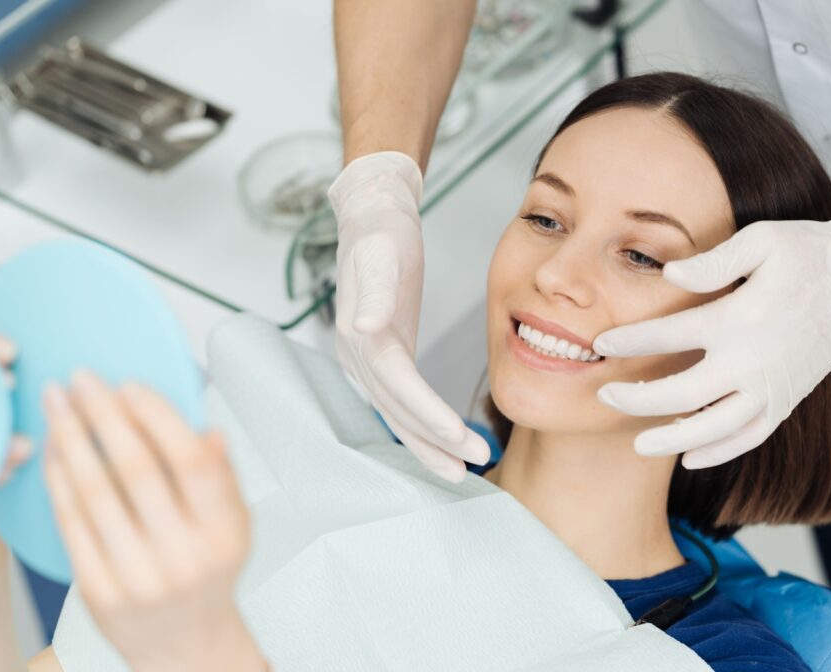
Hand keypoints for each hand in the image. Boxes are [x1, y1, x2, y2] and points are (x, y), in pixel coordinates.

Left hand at [42, 370, 265, 671]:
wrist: (186, 644)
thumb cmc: (210, 574)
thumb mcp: (237, 524)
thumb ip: (223, 476)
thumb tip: (209, 429)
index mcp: (223, 532)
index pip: (191, 461)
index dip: (158, 417)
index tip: (131, 385)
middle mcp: (182, 555)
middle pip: (136, 470)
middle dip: (104, 415)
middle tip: (84, 381)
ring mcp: (138, 576)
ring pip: (95, 492)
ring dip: (71, 438)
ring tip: (60, 405)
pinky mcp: (99, 591)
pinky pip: (71, 524)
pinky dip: (60, 480)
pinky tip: (56, 451)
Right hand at [328, 151, 489, 481]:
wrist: (373, 218)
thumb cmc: (380, 233)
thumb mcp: (379, 251)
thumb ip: (374, 290)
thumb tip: (367, 326)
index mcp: (359, 335)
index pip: (397, 386)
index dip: (428, 415)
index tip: (460, 438)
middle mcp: (358, 356)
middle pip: (397, 410)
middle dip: (433, 442)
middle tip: (472, 466)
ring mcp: (368, 361)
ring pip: (397, 415)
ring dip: (428, 445)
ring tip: (461, 472)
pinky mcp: (384, 358)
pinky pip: (401, 403)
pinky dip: (422, 427)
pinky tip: (443, 444)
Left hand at [593, 191, 830, 468]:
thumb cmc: (809, 251)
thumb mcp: (763, 239)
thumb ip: (714, 261)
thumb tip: (669, 273)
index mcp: (741, 318)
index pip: (670, 336)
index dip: (630, 341)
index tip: (600, 343)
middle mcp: (755, 361)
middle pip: (682, 394)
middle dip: (637, 398)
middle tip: (604, 394)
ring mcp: (774, 386)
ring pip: (715, 428)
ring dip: (673, 439)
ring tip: (638, 443)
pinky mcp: (789, 400)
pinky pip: (751, 436)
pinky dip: (719, 451)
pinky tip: (689, 456)